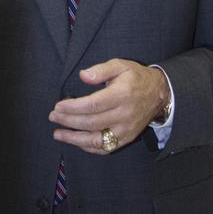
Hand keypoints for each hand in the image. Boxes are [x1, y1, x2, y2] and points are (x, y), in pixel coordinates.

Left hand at [48, 60, 169, 153]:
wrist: (159, 93)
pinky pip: (106, 148)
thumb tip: (82, 75)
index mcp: (122, 95)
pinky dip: (89, 147)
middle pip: (91, 122)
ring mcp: (126, 130)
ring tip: (58, 134)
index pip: (93, 104)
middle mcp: (124, 115)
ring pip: (97, 140)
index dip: (73, 107)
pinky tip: (76, 142)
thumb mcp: (120, 65)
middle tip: (53, 116)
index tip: (58, 106)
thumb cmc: (136, 77)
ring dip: (75, 139)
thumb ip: (100, 70)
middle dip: (69, 121)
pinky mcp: (127, 138)